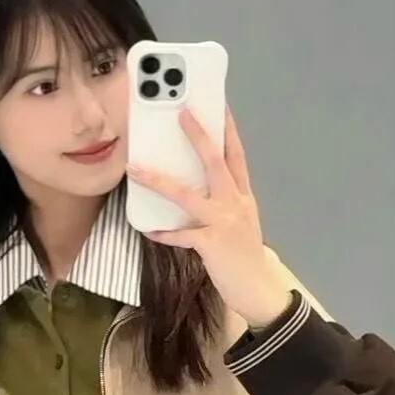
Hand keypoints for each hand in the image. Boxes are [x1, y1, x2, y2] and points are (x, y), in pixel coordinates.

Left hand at [126, 106, 291, 327]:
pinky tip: (148, 228)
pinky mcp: (212, 244)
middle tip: (182, 112)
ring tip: (136, 169)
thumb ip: (223, 202)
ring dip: (160, 181)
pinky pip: (181, 235)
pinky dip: (164, 232)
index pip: (236, 155)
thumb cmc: (244, 255)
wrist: (258, 289)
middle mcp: (235, 204)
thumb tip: (197, 186)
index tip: (218, 104)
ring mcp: (224, 223)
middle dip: (199, 136)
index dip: (228, 129)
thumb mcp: (240, 222)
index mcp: (243, 196)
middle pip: (216, 163)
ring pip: (189, 195)